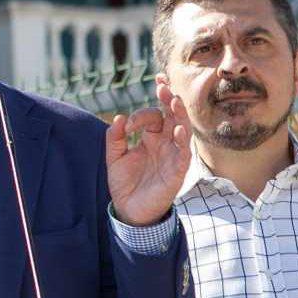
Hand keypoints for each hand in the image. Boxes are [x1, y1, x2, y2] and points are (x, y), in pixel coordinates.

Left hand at [105, 100, 192, 226]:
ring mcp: (172, 156)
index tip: (127, 125)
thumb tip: (119, 118)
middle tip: (163, 87)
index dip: (141, 115)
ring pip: (182, 130)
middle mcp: (165, 143)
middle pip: (172, 116)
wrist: (129, 210)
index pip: (153, 116)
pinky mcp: (176, 172)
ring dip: (179, 115)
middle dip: (169, 100)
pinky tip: (179, 130)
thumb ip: (115, 138)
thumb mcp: (114, 158)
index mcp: (151, 138)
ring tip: (175, 100)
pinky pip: (183, 154)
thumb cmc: (124, 183)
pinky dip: (182, 142)